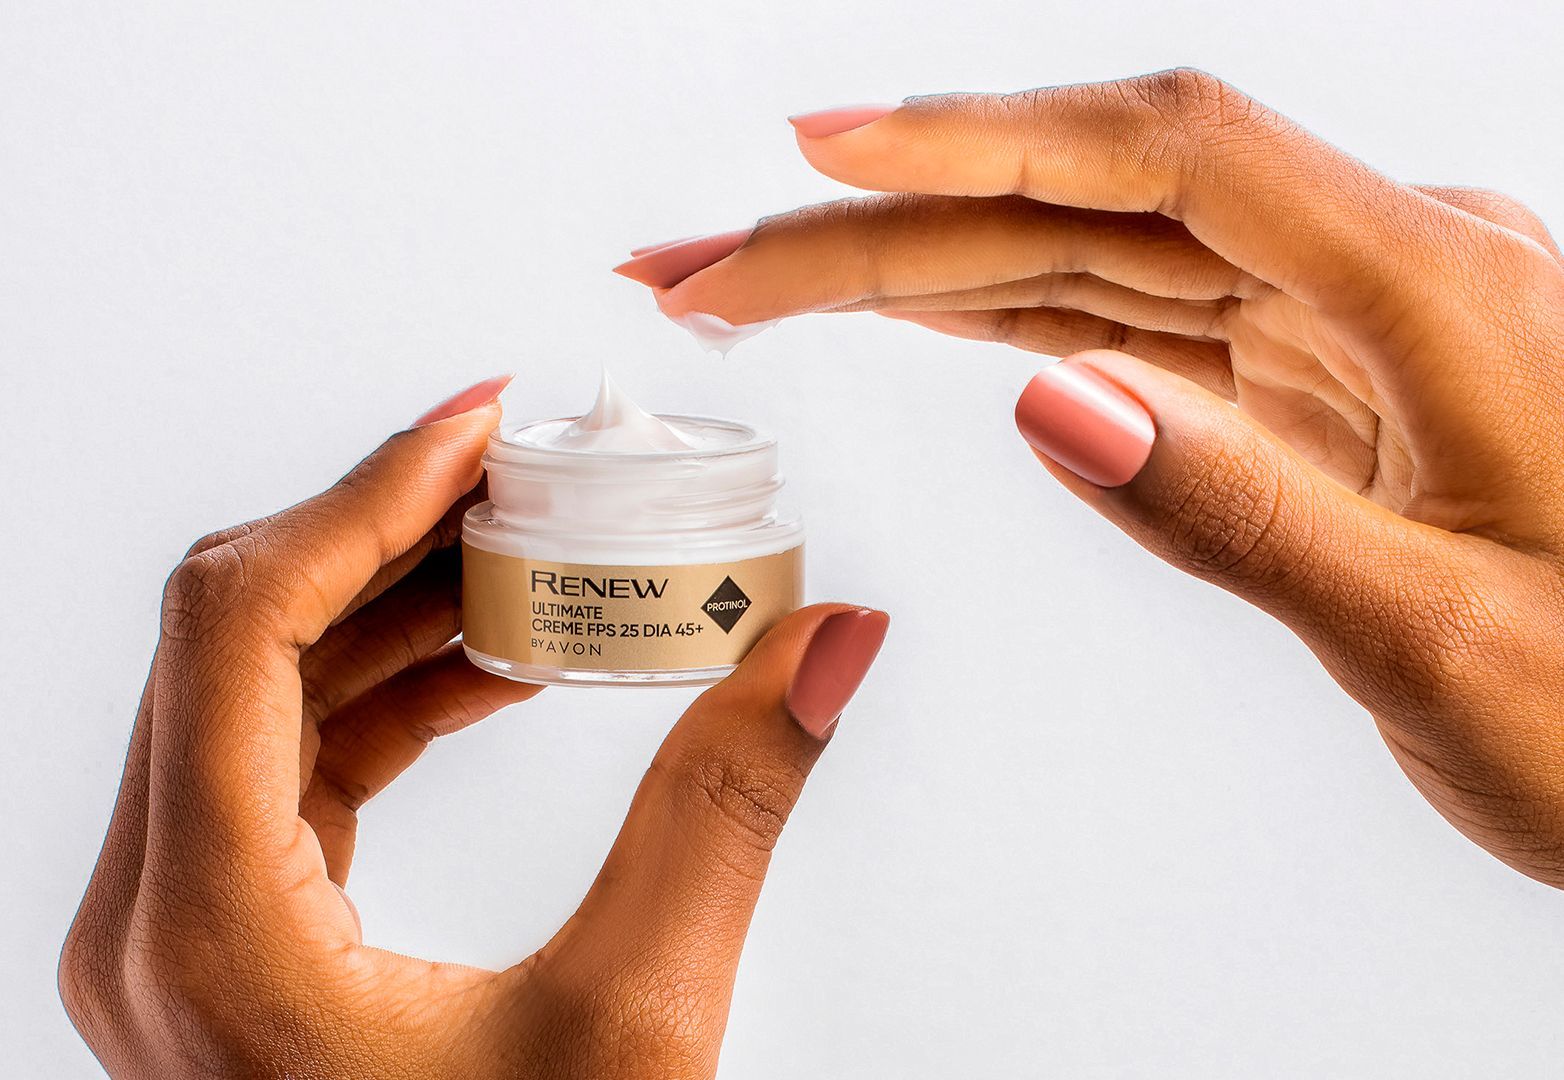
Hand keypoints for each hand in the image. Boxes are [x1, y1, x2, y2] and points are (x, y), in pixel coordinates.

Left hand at [59, 377, 888, 1077]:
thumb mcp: (636, 1030)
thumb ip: (728, 808)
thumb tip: (832, 638)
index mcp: (207, 931)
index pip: (238, 624)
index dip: (367, 492)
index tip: (485, 422)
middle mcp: (151, 918)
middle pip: (236, 635)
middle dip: (389, 529)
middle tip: (528, 470)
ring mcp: (175, 932)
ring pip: (255, 689)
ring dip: (391, 603)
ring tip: (532, 550)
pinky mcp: (223, 940)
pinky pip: (284, 761)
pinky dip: (387, 691)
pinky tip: (496, 662)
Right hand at [615, 70, 1563, 885]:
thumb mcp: (1446, 646)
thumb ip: (1243, 515)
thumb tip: (1046, 400)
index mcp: (1429, 291)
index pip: (1166, 158)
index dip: (981, 137)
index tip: (821, 152)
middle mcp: (1381, 277)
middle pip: (1090, 207)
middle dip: (882, 225)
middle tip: (711, 267)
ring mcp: (1348, 329)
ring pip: (1097, 263)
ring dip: (924, 271)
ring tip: (766, 291)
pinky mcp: (1325, 389)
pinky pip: (1147, 328)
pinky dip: (1019, 320)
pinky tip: (930, 323)